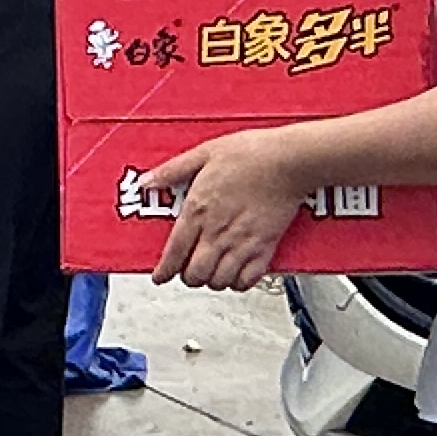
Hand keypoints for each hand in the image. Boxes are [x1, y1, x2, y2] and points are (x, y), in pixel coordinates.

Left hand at [136, 129, 316, 291]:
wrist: (289, 159)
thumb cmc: (250, 153)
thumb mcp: (204, 153)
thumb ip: (172, 170)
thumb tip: (147, 181)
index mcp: (198, 210)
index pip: (174, 253)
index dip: (164, 271)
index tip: (160, 276)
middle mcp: (217, 232)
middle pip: (195, 275)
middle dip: (188, 277)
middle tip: (189, 270)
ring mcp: (242, 243)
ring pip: (219, 281)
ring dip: (213, 280)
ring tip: (213, 271)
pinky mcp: (265, 247)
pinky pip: (247, 280)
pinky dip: (239, 283)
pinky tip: (236, 273)